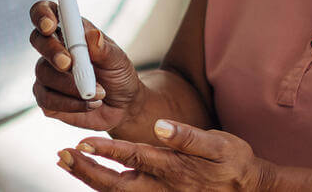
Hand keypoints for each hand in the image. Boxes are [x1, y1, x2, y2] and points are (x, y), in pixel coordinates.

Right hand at [29, 0, 143, 130]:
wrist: (122, 106)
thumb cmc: (118, 75)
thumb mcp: (118, 60)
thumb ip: (104, 48)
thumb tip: (92, 35)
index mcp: (70, 30)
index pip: (46, 12)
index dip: (42, 14)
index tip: (50, 25)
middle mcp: (54, 48)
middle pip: (37, 39)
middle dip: (51, 51)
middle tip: (67, 64)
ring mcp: (47, 73)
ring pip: (44, 73)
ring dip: (71, 85)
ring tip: (99, 93)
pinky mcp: (46, 97)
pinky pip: (47, 99)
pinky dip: (70, 103)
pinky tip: (89, 103)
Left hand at [57, 119, 272, 190]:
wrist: (248, 189)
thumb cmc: (232, 163)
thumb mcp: (218, 145)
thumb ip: (188, 136)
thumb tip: (161, 126)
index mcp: (173, 168)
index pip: (133, 158)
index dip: (107, 152)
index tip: (83, 143)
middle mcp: (161, 187)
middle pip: (116, 184)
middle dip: (87, 171)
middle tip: (62, 156)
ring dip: (90, 179)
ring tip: (67, 163)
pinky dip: (104, 188)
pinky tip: (89, 176)